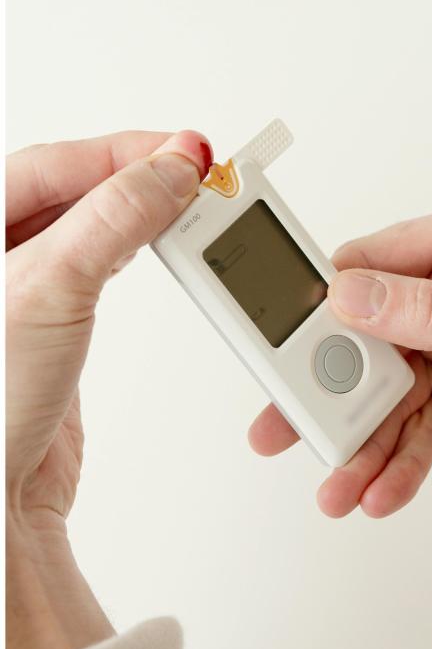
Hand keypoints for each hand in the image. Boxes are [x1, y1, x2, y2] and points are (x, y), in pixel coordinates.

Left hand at [6, 129, 211, 648]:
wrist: (3, 498)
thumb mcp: (50, 287)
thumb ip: (115, 218)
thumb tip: (170, 171)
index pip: (56, 162)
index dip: (125, 151)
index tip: (186, 151)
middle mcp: (1, 250)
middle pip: (78, 186)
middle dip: (139, 175)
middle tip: (196, 174)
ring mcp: (29, 282)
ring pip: (93, 221)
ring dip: (142, 209)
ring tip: (186, 202)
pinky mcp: (57, 316)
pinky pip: (102, 258)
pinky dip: (136, 245)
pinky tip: (157, 239)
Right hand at [249, 199, 431, 517]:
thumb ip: (427, 307)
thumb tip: (354, 298)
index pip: (363, 268)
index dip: (316, 306)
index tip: (278, 338)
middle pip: (362, 345)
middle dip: (322, 396)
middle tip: (280, 428)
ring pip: (387, 401)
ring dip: (362, 450)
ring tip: (337, 490)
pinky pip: (421, 435)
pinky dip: (402, 467)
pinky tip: (381, 492)